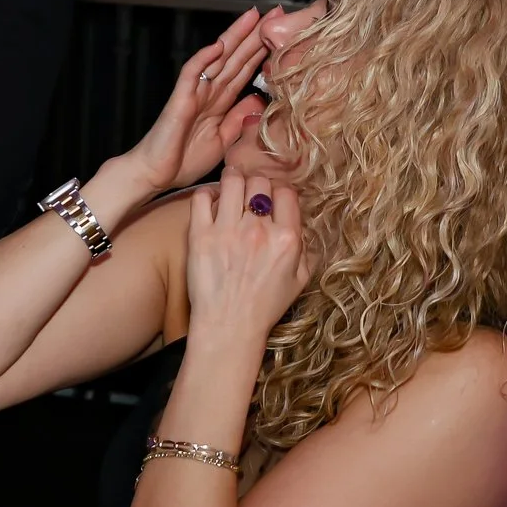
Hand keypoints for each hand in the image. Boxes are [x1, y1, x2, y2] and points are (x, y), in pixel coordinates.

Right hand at [118, 10, 268, 197]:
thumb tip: (257, 99)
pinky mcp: (180, 100)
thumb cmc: (183, 160)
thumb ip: (238, 119)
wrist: (155, 174)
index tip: (283, 34)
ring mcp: (194, 93)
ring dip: (234, 37)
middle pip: (235, 57)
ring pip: (216, 59)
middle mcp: (208, 92)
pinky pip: (192, 74)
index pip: (244, 70)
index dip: (261, 51)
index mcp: (219, 102)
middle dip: (254, 35)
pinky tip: (218, 45)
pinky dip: (204, 59)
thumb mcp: (223, 141)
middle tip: (275, 11)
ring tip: (252, 17)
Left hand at [184, 169, 311, 342]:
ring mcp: (228, 231)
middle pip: (259, 181)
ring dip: (232, 181)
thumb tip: (302, 224)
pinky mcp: (200, 235)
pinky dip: (206, 194)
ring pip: (231, 181)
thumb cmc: (264, 306)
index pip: (286, 192)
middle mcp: (259, 231)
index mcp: (287, 239)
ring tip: (230, 189)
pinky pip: (201, 197)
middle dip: (256, 184)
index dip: (279, 191)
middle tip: (249, 193)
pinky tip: (211, 203)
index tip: (272, 198)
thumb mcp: (300, 280)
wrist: (229, 325)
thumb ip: (306, 248)